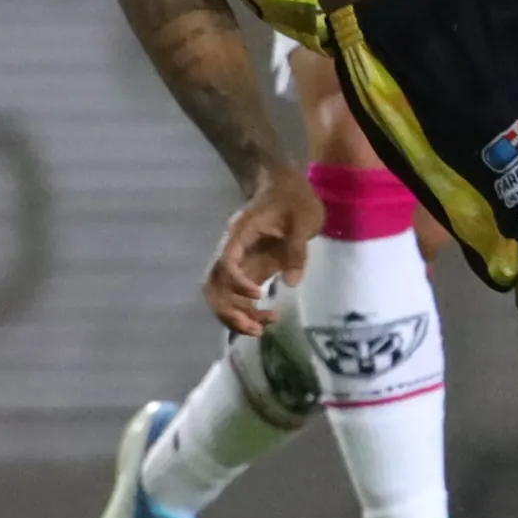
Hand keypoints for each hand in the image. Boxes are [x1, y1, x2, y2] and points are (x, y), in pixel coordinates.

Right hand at [203, 161, 317, 334]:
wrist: (287, 186)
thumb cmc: (294, 198)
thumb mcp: (302, 218)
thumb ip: (296, 248)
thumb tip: (291, 282)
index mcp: (240, 234)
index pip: (226, 262)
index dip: (236, 282)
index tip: (258, 295)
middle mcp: (232, 251)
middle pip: (215, 285)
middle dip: (229, 310)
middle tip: (255, 329)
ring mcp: (239, 262)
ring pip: (223, 295)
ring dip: (236, 315)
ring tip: (261, 331)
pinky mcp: (250, 270)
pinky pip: (239, 296)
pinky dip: (248, 311)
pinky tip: (268, 320)